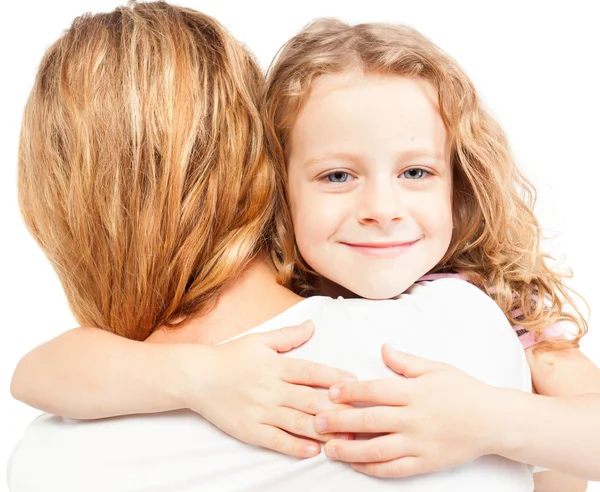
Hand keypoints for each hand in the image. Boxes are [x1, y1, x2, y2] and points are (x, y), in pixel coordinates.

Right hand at [177, 321, 356, 457]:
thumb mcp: (259, 340)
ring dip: (324, 431)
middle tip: (360, 416)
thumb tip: (312, 325)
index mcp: (276, 365)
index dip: (334, 377)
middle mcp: (272, 388)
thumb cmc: (230, 356)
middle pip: (311, 400)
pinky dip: (296, 446)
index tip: (354, 383)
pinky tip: (313, 451)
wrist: (196, 377)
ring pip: (299, 422)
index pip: (312, 371)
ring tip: (345, 438)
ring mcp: (261, 411)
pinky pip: (277, 440)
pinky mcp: (250, 429)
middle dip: (337, 409)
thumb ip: (288, 336)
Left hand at [314, 344, 498, 476]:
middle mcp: (414, 418)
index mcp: (414, 391)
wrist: (494, 420)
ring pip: (377, 448)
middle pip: (369, 419)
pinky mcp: (426, 462)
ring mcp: (420, 443)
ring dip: (349, 449)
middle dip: (339, 421)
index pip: (374, 390)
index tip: (330, 393)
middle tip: (317, 422)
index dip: (349, 391)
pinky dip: (373, 468)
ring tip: (328, 448)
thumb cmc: (463, 390)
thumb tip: (382, 349)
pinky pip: (395, 468)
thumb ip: (405, 361)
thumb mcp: (435, 368)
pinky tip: (356, 464)